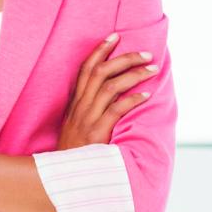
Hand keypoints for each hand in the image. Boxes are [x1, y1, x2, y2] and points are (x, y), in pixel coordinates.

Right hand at [57, 32, 158, 149]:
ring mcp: (88, 118)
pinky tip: (146, 95)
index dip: (100, 50)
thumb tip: (110, 94)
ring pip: (110, 87)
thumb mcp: (75, 124)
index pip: (86, 68)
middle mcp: (80, 106)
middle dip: (124, 58)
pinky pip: (115, 110)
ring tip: (151, 69)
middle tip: (145, 53)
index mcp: (75, 102)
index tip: (114, 36)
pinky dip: (132, 100)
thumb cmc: (74, 150)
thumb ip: (87, 109)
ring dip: (133, 75)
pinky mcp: (97, 132)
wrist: (59, 174)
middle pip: (101, 72)